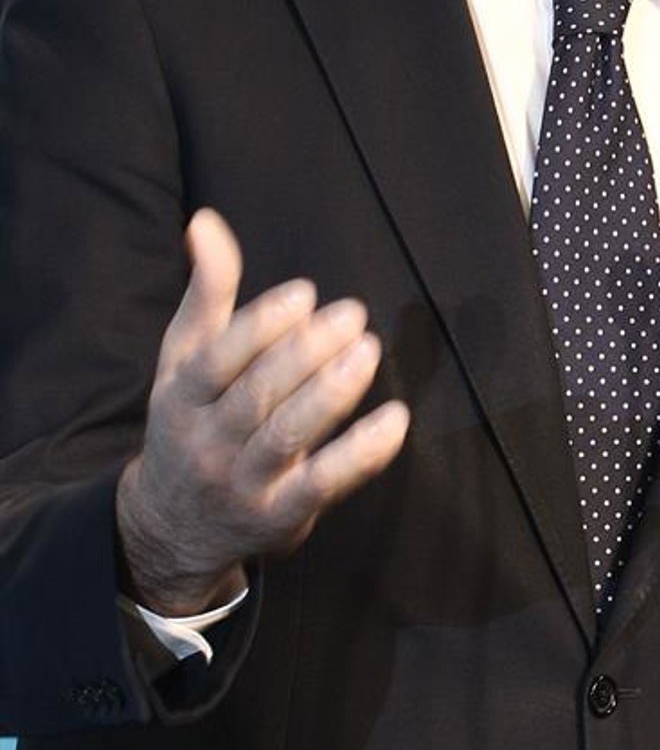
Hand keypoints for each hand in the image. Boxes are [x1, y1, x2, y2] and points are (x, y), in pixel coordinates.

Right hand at [115, 209, 410, 617]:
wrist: (173, 527)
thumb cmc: (192, 422)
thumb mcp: (184, 360)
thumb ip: (207, 294)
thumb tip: (207, 222)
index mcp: (181, 397)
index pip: (217, 360)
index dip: (260, 325)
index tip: (305, 293)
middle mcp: (206, 442)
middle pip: (257, 395)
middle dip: (306, 353)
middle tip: (353, 314)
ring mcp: (242, 482)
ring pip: (288, 436)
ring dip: (332, 394)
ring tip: (369, 350)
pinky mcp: (279, 515)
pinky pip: (323, 484)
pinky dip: (361, 453)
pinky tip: (396, 419)